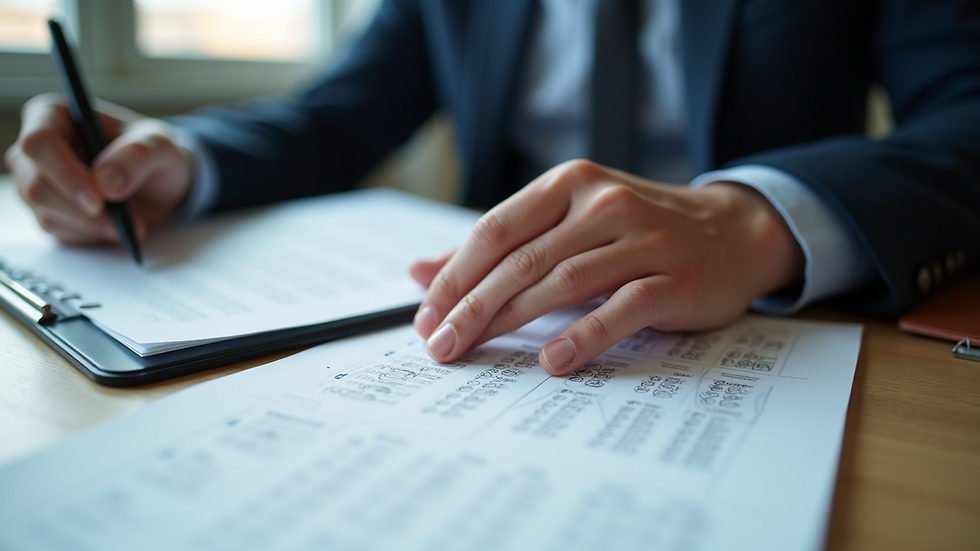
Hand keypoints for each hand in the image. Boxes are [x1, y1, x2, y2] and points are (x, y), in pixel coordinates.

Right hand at [4, 94, 193, 244]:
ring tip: (132, 223)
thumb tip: (105, 183)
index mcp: (54, 115)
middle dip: (80, 210)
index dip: (64, 173)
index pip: (39, 143)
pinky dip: (92, 233)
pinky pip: (58, 230)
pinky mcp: (46, 210)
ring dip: (92, 225)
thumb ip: (137, 156)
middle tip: (121, 222)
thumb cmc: (153, 155)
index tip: (98, 199)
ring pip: (46, 213)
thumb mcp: (160, 147)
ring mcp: (36, 181)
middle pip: (36, 186)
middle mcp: (38, 149)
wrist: (159, 186)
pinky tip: (117, 226)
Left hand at [410, 159, 804, 374]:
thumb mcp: (567, 223)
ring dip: (511, 322)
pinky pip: (621, 308)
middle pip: (521, 260)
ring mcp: (643, 239)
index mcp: (570, 185)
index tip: (425, 318)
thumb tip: (419, 272)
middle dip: (471, 307)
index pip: (495, 230)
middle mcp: (603, 204)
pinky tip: (553, 361)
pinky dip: (584, 336)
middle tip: (441, 346)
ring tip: (475, 352)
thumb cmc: (636, 230)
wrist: (732, 232)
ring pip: (563, 282)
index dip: (454, 277)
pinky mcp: (675, 278)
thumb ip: (498, 246)